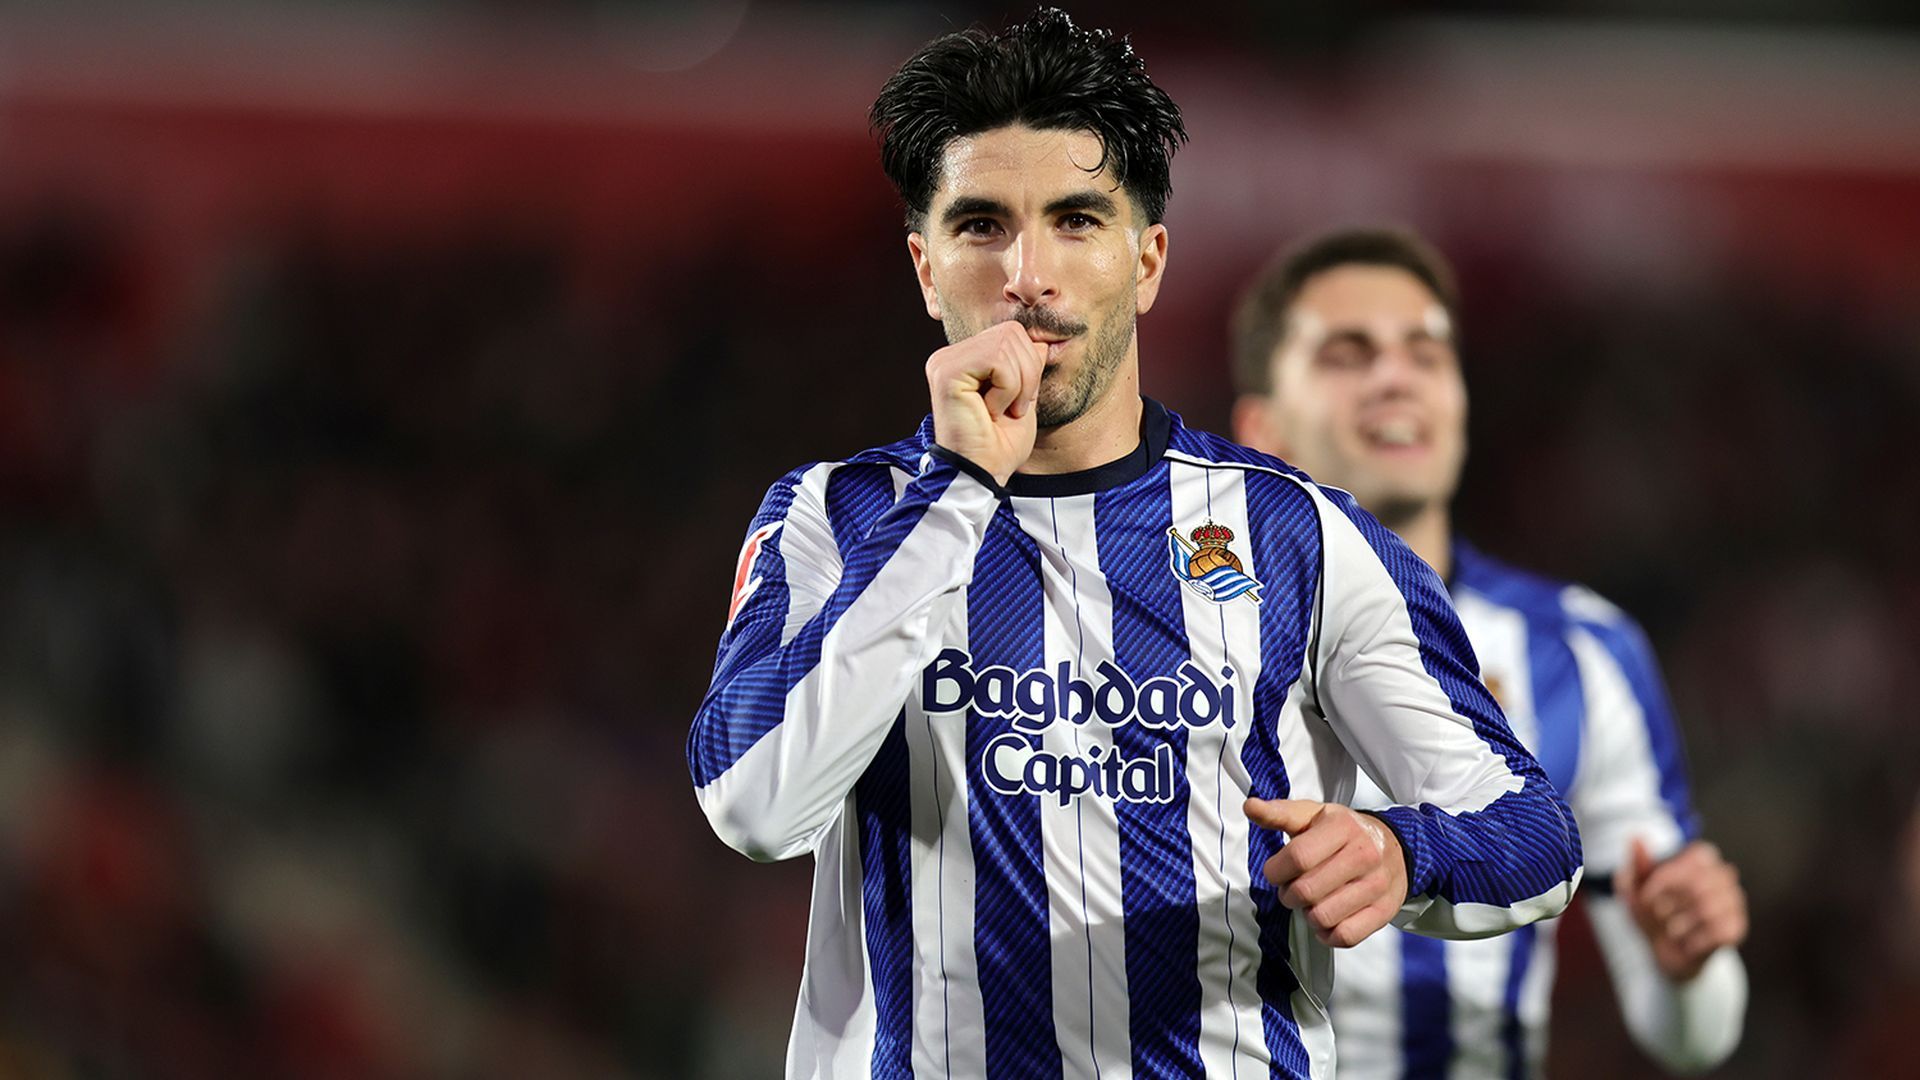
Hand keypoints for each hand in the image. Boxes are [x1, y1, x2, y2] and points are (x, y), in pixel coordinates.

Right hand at [926, 320, 1046, 484]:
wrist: (982, 474)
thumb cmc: (999, 444)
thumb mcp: (1023, 398)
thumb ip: (1027, 368)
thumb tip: (1039, 341)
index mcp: (966, 359)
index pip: (1012, 334)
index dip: (1029, 366)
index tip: (1019, 403)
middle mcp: (950, 356)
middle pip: (1012, 332)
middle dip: (1028, 372)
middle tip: (1014, 408)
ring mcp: (945, 361)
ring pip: (1006, 343)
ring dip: (1018, 384)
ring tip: (1001, 410)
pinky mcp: (946, 371)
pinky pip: (997, 359)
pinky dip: (1007, 388)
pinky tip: (990, 410)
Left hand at [1247, 798, 1408, 947]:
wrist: (1395, 846)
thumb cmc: (1346, 832)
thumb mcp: (1313, 814)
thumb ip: (1279, 813)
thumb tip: (1251, 807)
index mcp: (1343, 826)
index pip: (1298, 857)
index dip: (1276, 870)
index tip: (1275, 871)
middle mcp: (1364, 854)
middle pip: (1307, 891)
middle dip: (1289, 895)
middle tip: (1293, 888)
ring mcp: (1377, 885)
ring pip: (1323, 917)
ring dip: (1308, 915)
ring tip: (1312, 901)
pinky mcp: (1384, 911)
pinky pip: (1345, 936)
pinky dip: (1328, 934)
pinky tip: (1327, 919)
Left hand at [1619, 837, 1747, 981]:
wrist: (1662, 951)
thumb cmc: (1650, 913)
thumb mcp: (1634, 889)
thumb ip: (1636, 864)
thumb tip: (1635, 838)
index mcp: (1700, 859)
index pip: (1698, 855)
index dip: (1669, 876)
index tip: (1648, 893)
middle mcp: (1723, 876)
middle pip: (1698, 884)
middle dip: (1669, 904)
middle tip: (1658, 915)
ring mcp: (1733, 903)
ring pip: (1708, 908)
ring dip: (1679, 924)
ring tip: (1672, 929)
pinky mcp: (1736, 929)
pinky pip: (1717, 932)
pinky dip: (1693, 940)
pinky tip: (1687, 942)